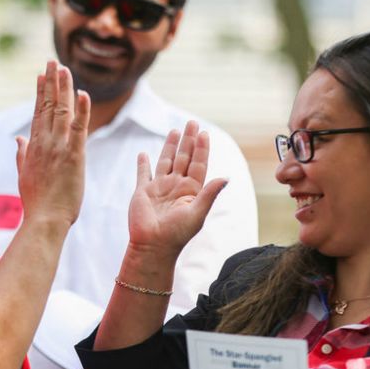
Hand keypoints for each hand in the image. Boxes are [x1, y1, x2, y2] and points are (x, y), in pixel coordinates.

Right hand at [15, 60, 90, 228]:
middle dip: (51, 82)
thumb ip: (21, 153)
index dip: (40, 91)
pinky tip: (83, 93)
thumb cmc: (36, 202)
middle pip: (47, 106)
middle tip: (53, 61)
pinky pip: (78, 128)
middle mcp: (44, 143)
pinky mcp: (74, 156)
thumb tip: (17, 138)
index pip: (37, 112)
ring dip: (63, 88)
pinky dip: (81, 110)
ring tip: (64, 68)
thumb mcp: (24, 174)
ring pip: (61, 111)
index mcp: (33, 146)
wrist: (44, 219)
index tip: (42, 74)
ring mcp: (58, 148)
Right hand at [127, 121, 227, 257]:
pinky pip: (143, 173)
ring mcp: (159, 188)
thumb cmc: (177, 234)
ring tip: (174, 130)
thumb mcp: (197, 213)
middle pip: (183, 158)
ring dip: (169, 146)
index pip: (198, 164)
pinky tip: (143, 153)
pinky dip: (143, 163)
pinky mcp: (143, 192)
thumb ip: (209, 194)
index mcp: (191, 191)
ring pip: (165, 161)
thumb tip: (226, 177)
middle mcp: (176, 186)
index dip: (201, 148)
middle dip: (188, 141)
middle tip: (192, 123)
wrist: (153, 246)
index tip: (204, 133)